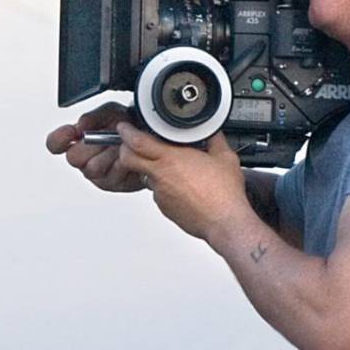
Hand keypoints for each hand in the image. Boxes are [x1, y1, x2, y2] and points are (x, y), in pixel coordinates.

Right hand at [45, 101, 144, 193]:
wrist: (152, 138)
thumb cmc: (130, 124)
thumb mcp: (111, 112)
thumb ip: (93, 116)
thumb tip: (80, 125)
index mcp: (78, 139)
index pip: (55, 143)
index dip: (58, 139)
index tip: (70, 132)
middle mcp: (84, 158)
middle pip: (74, 157)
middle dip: (92, 145)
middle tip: (106, 136)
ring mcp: (97, 173)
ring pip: (93, 167)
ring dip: (109, 154)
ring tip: (121, 144)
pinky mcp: (112, 183)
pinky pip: (111, 175)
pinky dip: (122, 163)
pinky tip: (128, 155)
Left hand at [114, 122, 248, 240]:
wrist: (224, 221)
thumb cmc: (224, 194)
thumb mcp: (225, 157)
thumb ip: (215, 139)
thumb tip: (213, 132)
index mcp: (171, 159)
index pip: (138, 142)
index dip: (127, 132)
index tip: (125, 128)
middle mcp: (161, 176)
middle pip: (129, 159)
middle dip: (125, 149)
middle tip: (130, 143)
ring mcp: (160, 193)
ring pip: (145, 176)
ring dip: (149, 168)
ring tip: (168, 167)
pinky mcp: (164, 207)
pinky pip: (157, 192)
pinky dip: (163, 186)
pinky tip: (180, 186)